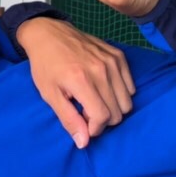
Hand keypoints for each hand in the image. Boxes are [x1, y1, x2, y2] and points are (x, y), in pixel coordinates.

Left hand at [17, 18, 134, 148]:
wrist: (48, 34)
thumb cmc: (45, 66)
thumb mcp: (50, 95)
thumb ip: (68, 119)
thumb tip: (84, 142)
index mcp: (82, 81)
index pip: (103, 117)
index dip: (95, 128)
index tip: (84, 125)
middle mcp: (101, 70)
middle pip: (118, 112)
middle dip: (103, 120)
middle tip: (86, 112)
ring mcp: (112, 61)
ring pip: (127, 101)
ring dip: (113, 108)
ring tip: (94, 101)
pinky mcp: (118, 55)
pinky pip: (131, 86)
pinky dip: (120, 93)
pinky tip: (102, 89)